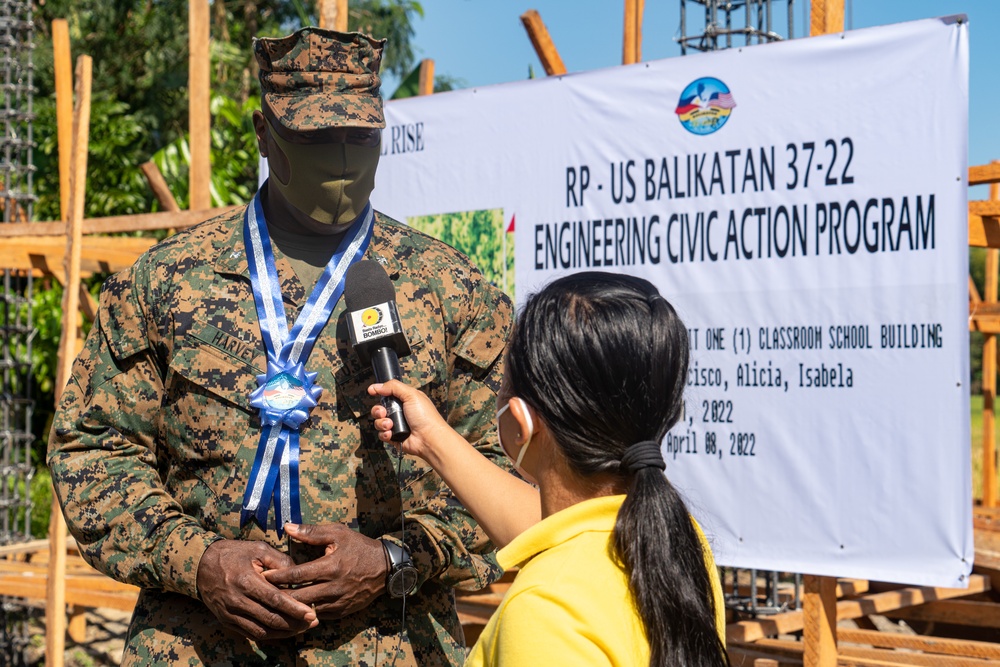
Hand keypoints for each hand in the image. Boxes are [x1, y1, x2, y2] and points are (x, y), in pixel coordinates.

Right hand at [196, 539, 317, 639]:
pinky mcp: (227, 621)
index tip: (311, 613)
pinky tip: (284, 631)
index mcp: (246, 581)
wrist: (201, 564)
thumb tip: (298, 575)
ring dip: (284, 632)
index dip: (294, 609)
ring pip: (262, 630)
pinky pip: (251, 633)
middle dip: (294, 623)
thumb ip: (280, 561)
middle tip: (313, 622)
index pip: (275, 599)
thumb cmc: (233, 554)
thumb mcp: (257, 549)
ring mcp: (230, 613)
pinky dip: (269, 635)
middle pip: (270, 618)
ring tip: (302, 628)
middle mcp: (237, 600)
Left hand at [263, 523, 387, 619]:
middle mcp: (333, 587)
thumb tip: (287, 528)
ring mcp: (338, 602)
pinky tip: (295, 608)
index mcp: (330, 567)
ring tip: (275, 602)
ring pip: (306, 610)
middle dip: (279, 596)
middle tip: (262, 592)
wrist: (386, 568)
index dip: (277, 576)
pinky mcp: (341, 611)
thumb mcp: (338, 533)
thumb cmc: (359, 547)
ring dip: (291, 607)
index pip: (297, 575)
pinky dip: (306, 612)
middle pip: (298, 597)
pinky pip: (318, 615)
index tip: (262, 575)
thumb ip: (312, 532)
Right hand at [368, 379, 450, 459]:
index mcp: (405, 400)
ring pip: (378, 422)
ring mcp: (396, 425)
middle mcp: (400, 412)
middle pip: (379, 408)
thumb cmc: (424, 416)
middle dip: (378, 410)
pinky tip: (391, 433)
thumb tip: (378, 386)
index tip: (371, 391)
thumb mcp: (411, 395)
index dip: (379, 392)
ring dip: (381, 423)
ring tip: (390, 425)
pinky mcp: (394, 437)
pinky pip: (381, 434)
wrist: (428, 438)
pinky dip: (384, 434)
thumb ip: (394, 387)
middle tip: (383, 412)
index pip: (387, 394)